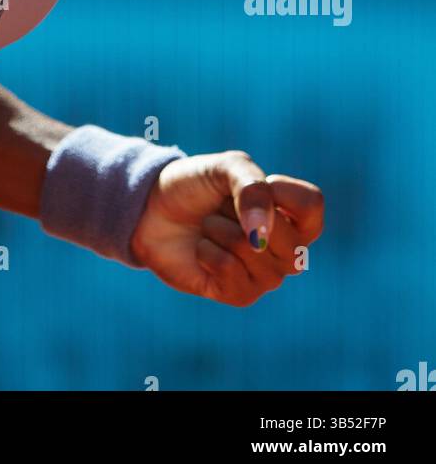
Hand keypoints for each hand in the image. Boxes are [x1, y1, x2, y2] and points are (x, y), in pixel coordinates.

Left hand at [130, 149, 322, 305]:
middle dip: (242, 214)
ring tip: (209, 227)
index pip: (313, 206)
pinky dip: (208, 252)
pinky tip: (202, 249)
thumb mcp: (225, 168)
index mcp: (290, 214)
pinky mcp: (238, 295)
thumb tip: (262, 236)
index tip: (250, 183)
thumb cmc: (194, 186)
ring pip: (255, 254)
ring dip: (221, 230)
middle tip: (221, 208)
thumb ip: (252, 187)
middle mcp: (285, 249)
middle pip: (290, 240)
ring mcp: (264, 275)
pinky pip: (231, 272)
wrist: (151, 209)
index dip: (279, 192)